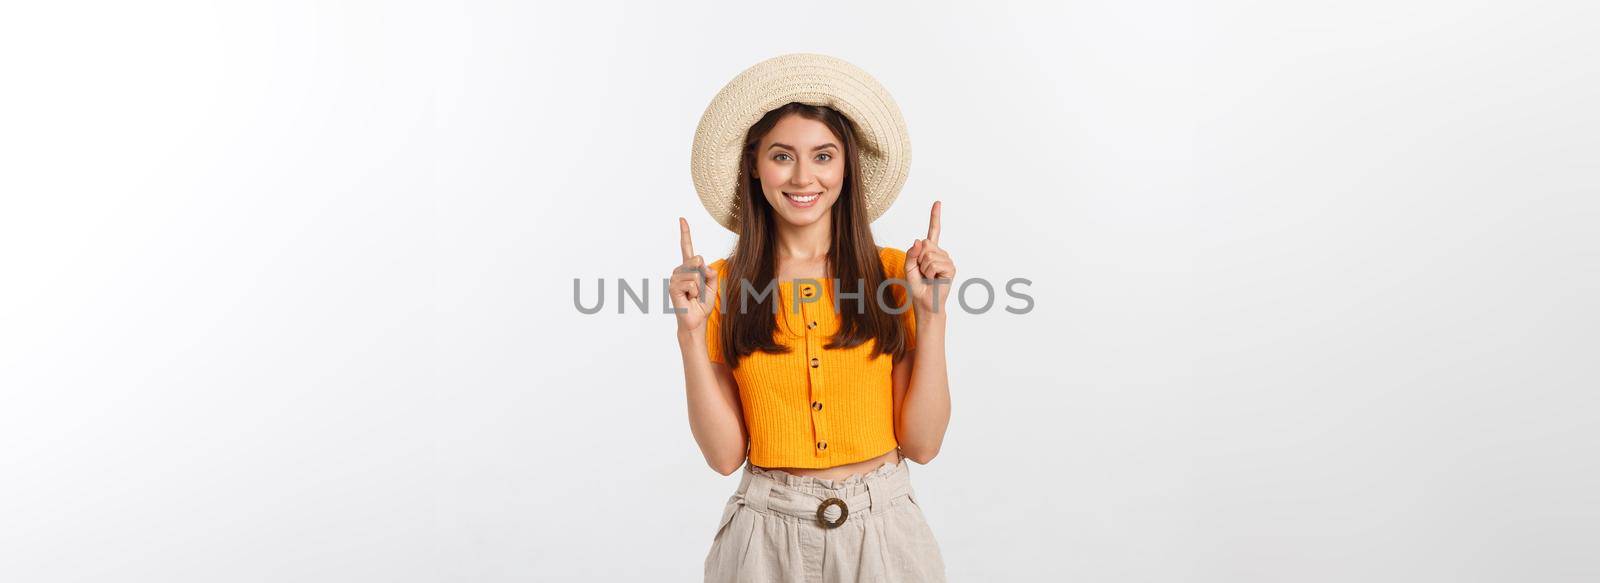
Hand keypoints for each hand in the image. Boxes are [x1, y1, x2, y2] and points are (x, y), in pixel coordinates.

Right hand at [670, 217, 719, 333]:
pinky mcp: (673, 287)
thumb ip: (711, 272)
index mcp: (689, 268)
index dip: (685, 233)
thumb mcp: (712, 285)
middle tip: (698, 291)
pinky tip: (689, 298)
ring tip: (693, 296)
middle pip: (697, 260)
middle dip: (704, 276)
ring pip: (695, 273)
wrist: (696, 321)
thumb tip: (703, 265)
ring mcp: (674, 278)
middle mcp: (679, 270)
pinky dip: (696, 292)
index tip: (681, 219)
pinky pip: (692, 283)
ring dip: (700, 287)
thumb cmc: (702, 304)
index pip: (686, 247)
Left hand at [905, 201, 956, 317]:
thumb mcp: (908, 268)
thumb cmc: (917, 286)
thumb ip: (911, 254)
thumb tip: (919, 240)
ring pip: (929, 255)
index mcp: (930, 250)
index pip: (933, 230)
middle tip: (923, 272)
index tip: (938, 202)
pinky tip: (934, 279)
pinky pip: (935, 264)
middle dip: (919, 259)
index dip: (935, 216)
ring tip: (929, 277)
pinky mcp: (951, 268)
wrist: (925, 302)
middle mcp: (940, 252)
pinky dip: (930, 272)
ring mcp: (947, 259)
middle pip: (926, 244)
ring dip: (924, 268)